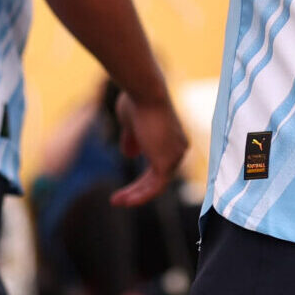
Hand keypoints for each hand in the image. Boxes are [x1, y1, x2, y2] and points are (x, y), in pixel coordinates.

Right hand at [111, 92, 187, 207]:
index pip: (159, 166)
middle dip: (137, 190)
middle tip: (117, 199)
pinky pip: (155, 187)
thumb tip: (130, 154)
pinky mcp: (167, 163)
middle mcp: (179, 149)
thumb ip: (133, 139)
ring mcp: (175, 157)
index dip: (141, 179)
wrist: (144, 93)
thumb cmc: (137, 101)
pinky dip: (140, 196)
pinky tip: (123, 200)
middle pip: (158, 178)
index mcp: (174, 140)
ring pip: (156, 185)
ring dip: (134, 195)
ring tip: (115, 201)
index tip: (124, 187)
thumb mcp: (132, 123)